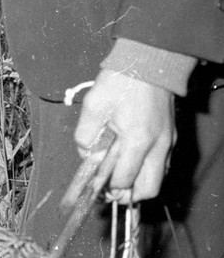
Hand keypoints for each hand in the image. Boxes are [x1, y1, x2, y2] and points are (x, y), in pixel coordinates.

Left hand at [73, 70, 175, 200]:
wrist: (148, 63)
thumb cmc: (119, 82)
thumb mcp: (93, 106)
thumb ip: (86, 136)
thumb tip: (86, 156)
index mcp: (138, 140)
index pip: (124, 180)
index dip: (108, 187)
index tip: (95, 185)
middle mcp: (158, 146)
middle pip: (149, 189)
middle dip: (128, 195)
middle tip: (109, 190)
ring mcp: (168, 142)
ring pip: (158, 179)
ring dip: (139, 184)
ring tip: (118, 177)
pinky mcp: (171, 137)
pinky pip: (162, 165)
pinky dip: (147, 171)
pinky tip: (130, 162)